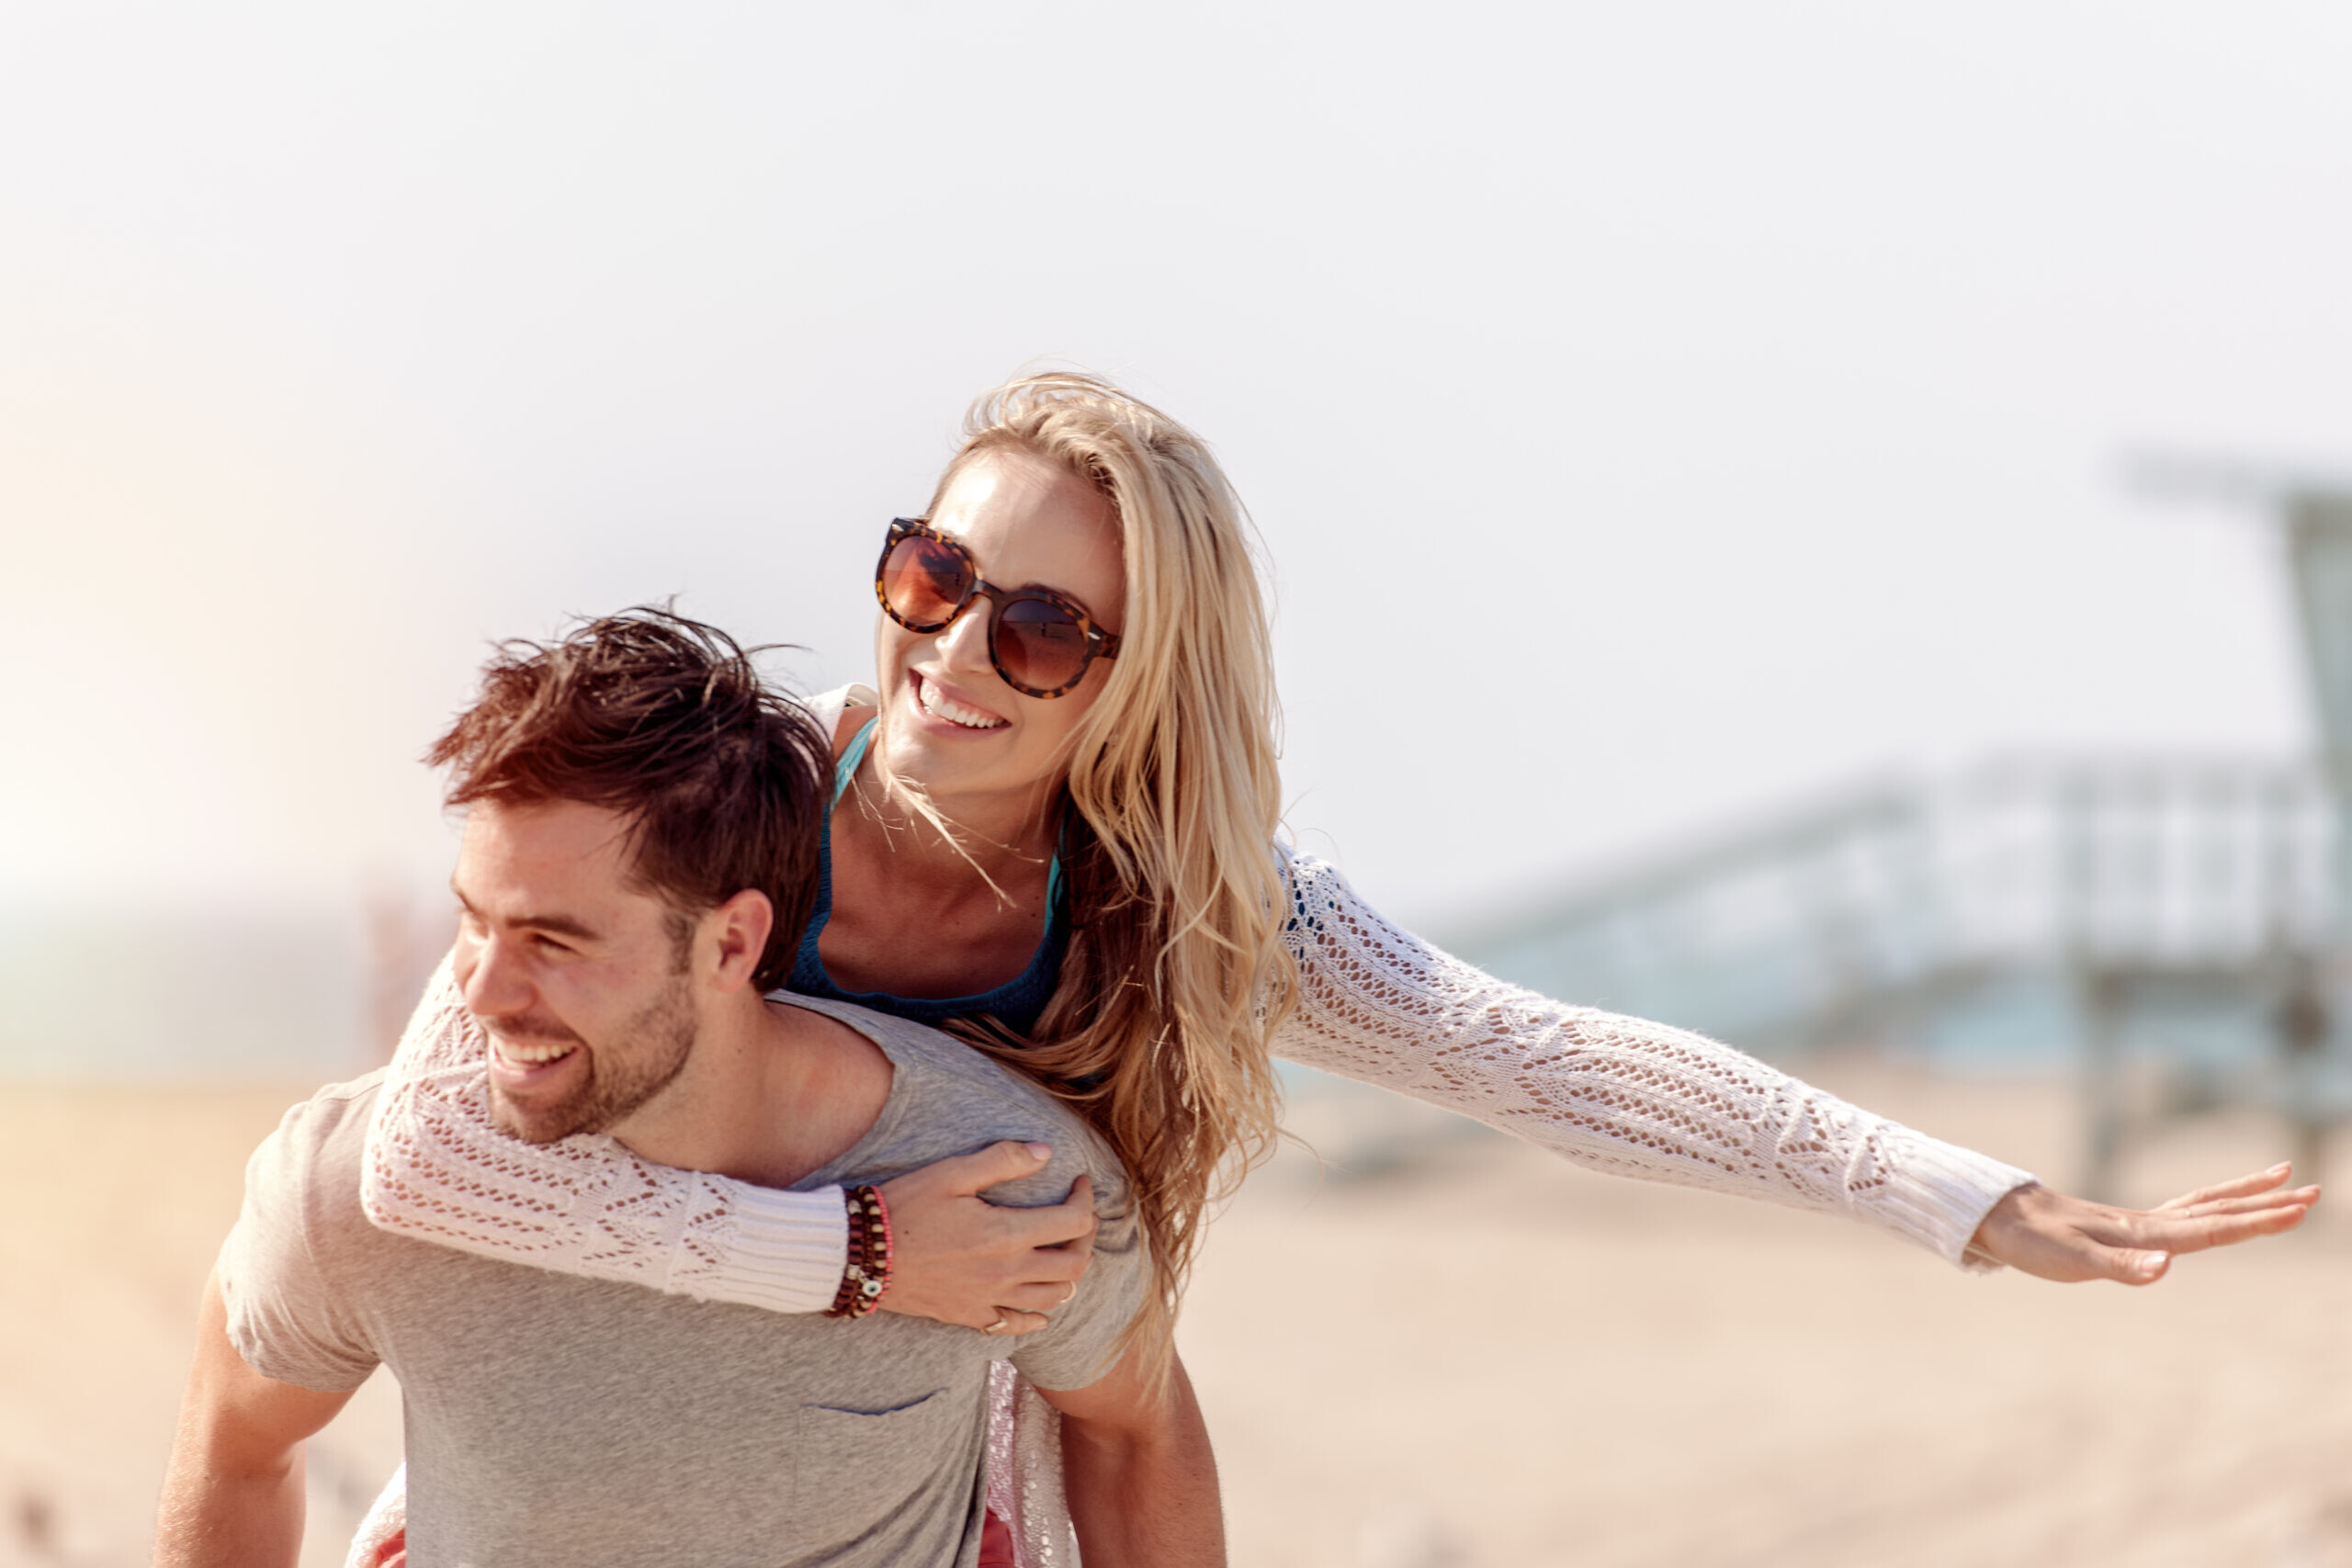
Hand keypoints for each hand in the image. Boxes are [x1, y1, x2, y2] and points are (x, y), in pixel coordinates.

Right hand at [878, 1141, 1097, 1333]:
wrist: (861, 1255)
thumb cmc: (904, 1206)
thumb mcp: (951, 1172)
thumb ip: (1003, 1160)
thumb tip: (1046, 1151)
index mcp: (1007, 1234)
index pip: (1074, 1222)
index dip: (1086, 1198)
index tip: (1079, 1182)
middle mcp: (1007, 1273)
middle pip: (1075, 1264)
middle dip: (1086, 1237)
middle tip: (1078, 1216)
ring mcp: (991, 1300)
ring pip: (1055, 1297)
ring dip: (1068, 1274)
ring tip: (1060, 1251)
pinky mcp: (972, 1317)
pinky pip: (1020, 1325)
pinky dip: (1038, 1314)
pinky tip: (1037, 1300)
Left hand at [1969, 1163, 2318, 1282]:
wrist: (1998, 1217)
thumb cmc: (2034, 1243)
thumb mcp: (2074, 1262)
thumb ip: (2122, 1267)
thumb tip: (2167, 1266)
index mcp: (2147, 1234)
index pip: (2215, 1227)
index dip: (2259, 1220)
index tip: (2301, 1207)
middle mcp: (2150, 1225)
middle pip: (2220, 1211)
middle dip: (2267, 1204)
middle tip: (2315, 1189)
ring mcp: (2139, 1224)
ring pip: (2205, 1204)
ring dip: (2245, 1195)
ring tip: (2281, 1178)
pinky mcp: (2124, 1227)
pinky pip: (2182, 1212)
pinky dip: (2210, 1205)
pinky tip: (2213, 1208)